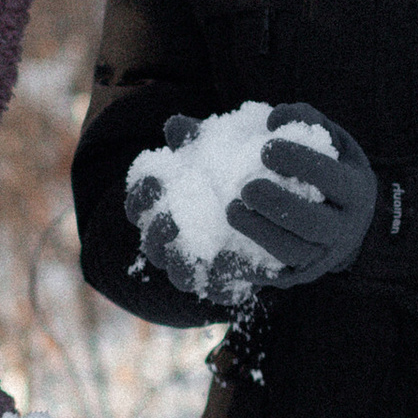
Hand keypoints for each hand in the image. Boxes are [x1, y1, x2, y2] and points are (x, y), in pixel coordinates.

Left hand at [128, 107, 377, 305]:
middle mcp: (344, 228)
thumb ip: (303, 120)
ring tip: (230, 210)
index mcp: (354, 190)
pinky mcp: (300, 274)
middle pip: (312, 222)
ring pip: (293, 252)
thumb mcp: (329, 140)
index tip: (266, 148)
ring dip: (259, 233)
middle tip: (246, 188)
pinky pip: (275, 275)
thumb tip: (272, 117)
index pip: (331, 178)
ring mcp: (323, 256)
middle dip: (278, 205)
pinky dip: (250, 263)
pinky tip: (224, 248)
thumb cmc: (331, 169)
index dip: (300, 163)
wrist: (348, 221)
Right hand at [129, 115, 273, 306]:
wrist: (279, 205)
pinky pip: (218, 291)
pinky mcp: (226, 283)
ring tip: (196, 249)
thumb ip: (198, 140)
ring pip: (179, 273)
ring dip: (181, 263)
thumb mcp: (221, 150)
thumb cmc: (236, 172)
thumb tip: (176, 127)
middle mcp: (175, 241)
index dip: (140, 196)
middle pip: (152, 245)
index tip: (155, 180)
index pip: (138, 206)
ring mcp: (199, 264)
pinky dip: (221, 283)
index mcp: (165, 206)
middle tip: (171, 218)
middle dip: (156, 232)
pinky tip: (234, 266)